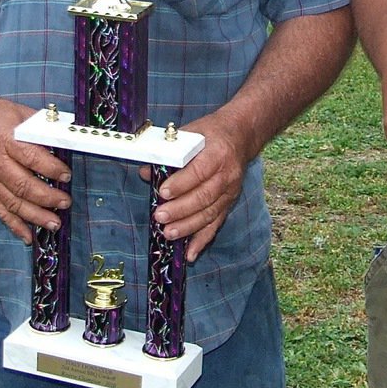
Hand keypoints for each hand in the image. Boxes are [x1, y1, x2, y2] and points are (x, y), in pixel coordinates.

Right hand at [0, 99, 71, 242]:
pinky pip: (0, 210)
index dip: (51, 169)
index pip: (31, 157)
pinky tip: (28, 236)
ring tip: (55, 223)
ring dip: (35, 216)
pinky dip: (14, 225)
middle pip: (22, 185)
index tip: (67, 175)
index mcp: (7, 139)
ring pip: (12, 203)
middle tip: (66, 202)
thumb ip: (44, 128)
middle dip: (47, 197)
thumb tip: (70, 140)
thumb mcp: (22, 114)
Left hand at [148, 109, 248, 260]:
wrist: (240, 136)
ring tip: (168, 233)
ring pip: (209, 213)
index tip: (162, 192)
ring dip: (188, 227)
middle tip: (159, 217)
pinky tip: (190, 253)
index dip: (181, 184)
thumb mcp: (190, 134)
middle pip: (204, 196)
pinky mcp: (229, 203)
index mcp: (218, 153)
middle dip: (180, 209)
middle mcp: (227, 174)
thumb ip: (169, 152)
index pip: (199, 171)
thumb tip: (146, 172)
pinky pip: (216, 224)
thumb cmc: (211, 134)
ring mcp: (230, 191)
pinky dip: (202, 241)